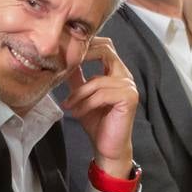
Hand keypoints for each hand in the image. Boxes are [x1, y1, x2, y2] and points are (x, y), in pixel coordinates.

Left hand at [61, 36, 138, 179]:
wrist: (106, 146)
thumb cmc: (96, 121)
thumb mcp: (81, 95)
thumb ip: (77, 77)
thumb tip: (64, 61)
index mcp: (115, 71)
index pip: (105, 46)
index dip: (86, 45)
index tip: (65, 52)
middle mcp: (125, 75)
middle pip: (106, 51)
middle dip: (82, 57)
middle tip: (63, 69)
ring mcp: (129, 86)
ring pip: (97, 80)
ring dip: (78, 95)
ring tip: (68, 106)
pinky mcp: (129, 99)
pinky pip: (101, 95)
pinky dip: (86, 104)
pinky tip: (77, 113)